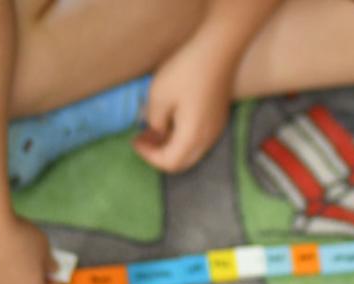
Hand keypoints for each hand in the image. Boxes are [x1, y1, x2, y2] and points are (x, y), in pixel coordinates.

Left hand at [134, 32, 233, 172]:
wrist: (219, 50)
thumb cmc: (186, 71)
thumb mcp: (158, 96)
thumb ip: (154, 120)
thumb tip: (157, 129)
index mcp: (191, 137)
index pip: (168, 163)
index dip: (148, 156)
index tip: (134, 140)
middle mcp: (207, 140)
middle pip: (182, 163)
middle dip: (159, 155)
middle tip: (142, 139)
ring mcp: (215, 130)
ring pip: (191, 152)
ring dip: (171, 146)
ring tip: (153, 129)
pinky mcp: (219, 120)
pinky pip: (199, 140)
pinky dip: (182, 138)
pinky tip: (172, 121)